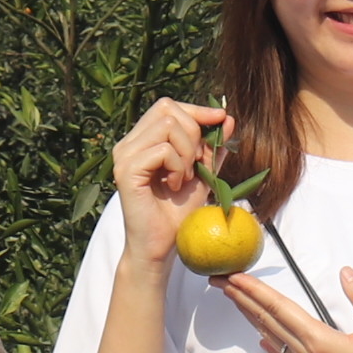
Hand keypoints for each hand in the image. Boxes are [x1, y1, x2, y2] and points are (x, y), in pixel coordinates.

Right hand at [110, 98, 230, 267]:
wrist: (161, 246)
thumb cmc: (177, 213)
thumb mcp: (203, 174)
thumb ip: (212, 147)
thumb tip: (228, 118)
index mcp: (142, 140)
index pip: (167, 105)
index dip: (196, 109)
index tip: (221, 118)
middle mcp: (129, 144)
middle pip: (167, 108)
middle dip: (193, 132)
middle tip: (196, 163)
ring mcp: (124, 156)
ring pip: (167, 125)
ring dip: (186, 152)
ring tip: (184, 177)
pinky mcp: (126, 171)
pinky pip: (162, 150)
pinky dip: (177, 166)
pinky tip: (175, 186)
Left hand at [216, 264, 352, 352]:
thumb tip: (345, 272)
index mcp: (321, 341)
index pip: (280, 309)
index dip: (255, 291)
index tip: (235, 277)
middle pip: (268, 321)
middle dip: (243, 299)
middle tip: (219, 281)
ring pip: (272, 337)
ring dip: (251, 316)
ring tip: (234, 300)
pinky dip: (270, 344)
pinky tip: (261, 338)